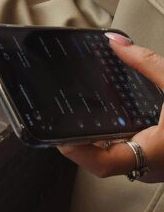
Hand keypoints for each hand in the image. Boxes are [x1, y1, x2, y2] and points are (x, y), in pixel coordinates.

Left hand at [58, 34, 163, 182]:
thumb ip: (146, 63)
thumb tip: (115, 43)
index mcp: (158, 153)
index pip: (103, 165)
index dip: (76, 152)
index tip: (58, 135)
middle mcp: (155, 167)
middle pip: (105, 162)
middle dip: (82, 144)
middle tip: (59, 121)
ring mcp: (160, 168)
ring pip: (119, 160)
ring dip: (100, 142)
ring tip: (78, 118)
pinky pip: (134, 155)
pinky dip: (118, 139)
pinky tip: (111, 120)